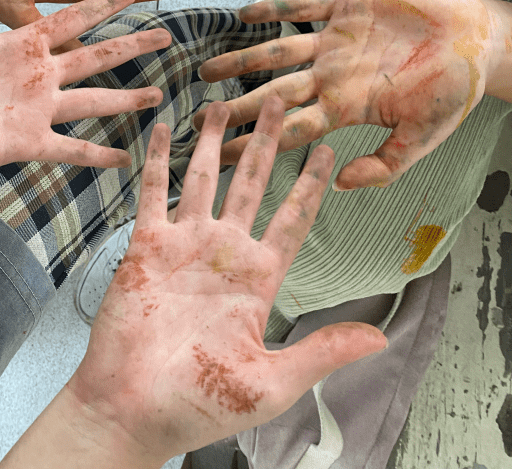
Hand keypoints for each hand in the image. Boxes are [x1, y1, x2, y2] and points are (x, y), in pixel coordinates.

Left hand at [0, 0, 170, 193]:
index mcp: (19, 44)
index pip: (72, 19)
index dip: (103, 5)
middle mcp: (35, 75)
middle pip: (95, 56)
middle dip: (131, 46)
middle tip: (166, 35)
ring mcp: (33, 110)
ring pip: (93, 101)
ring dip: (126, 99)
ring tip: (157, 96)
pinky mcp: (25, 142)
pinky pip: (69, 149)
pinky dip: (96, 154)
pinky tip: (124, 157)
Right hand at [61, 100, 385, 465]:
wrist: (132, 410)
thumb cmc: (199, 405)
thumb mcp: (272, 383)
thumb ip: (322, 352)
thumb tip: (379, 339)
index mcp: (259, 279)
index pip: (292, 220)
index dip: (310, 185)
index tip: (328, 151)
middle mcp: (225, 252)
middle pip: (252, 183)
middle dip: (267, 143)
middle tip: (280, 102)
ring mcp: (185, 245)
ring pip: (205, 177)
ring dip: (215, 141)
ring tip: (226, 103)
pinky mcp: (147, 245)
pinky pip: (153, 191)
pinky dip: (157, 159)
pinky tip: (162, 128)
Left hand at [198, 0, 494, 187]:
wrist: (477, 40)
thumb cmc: (455, 92)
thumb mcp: (423, 136)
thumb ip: (385, 164)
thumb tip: (338, 185)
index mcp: (346, 107)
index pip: (290, 130)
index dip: (256, 143)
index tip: (220, 158)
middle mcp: (331, 75)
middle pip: (273, 93)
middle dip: (237, 107)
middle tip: (199, 119)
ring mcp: (335, 40)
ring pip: (277, 51)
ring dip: (241, 59)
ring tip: (206, 69)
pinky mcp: (346, 4)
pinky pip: (302, 7)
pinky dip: (275, 9)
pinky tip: (244, 15)